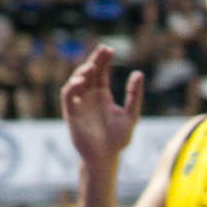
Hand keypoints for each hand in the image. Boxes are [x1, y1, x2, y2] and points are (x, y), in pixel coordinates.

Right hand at [60, 44, 143, 167]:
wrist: (106, 158)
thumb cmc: (118, 139)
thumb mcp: (131, 115)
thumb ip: (134, 95)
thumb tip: (139, 73)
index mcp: (102, 95)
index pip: (101, 72)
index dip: (103, 60)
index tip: (110, 49)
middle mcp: (89, 96)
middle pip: (89, 72)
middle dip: (94, 60)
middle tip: (102, 49)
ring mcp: (79, 103)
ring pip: (76, 81)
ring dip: (82, 72)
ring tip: (92, 66)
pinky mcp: (71, 113)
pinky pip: (68, 97)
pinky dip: (71, 87)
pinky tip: (80, 81)